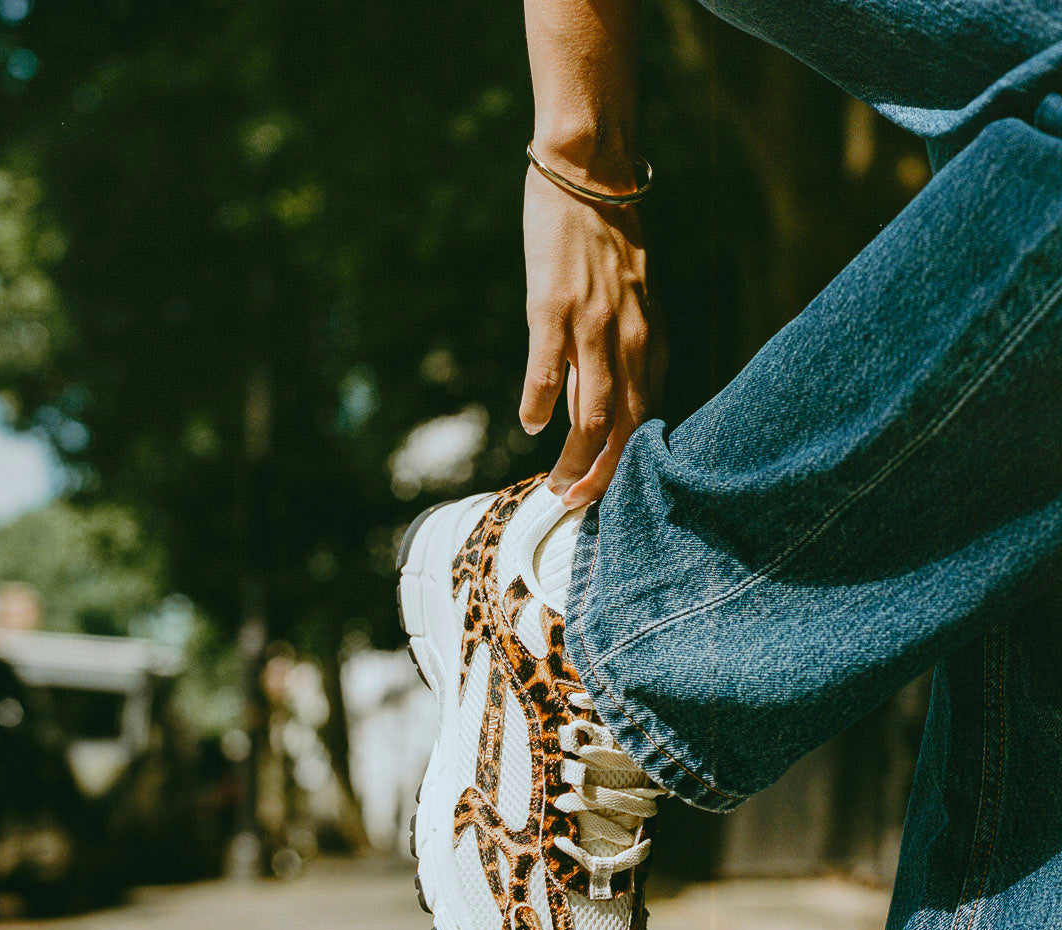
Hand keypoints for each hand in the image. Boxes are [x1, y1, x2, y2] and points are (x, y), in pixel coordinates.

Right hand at [520, 165, 666, 507]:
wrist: (589, 173)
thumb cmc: (605, 238)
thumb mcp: (629, 300)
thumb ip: (620, 350)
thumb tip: (599, 403)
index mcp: (649, 340)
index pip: (646, 418)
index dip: (627, 463)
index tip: (606, 490)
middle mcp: (630, 340)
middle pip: (626, 430)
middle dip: (604, 477)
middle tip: (578, 504)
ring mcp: (594, 326)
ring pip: (594, 415)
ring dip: (575, 460)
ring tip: (554, 486)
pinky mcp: (556, 308)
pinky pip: (550, 372)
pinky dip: (541, 406)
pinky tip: (530, 426)